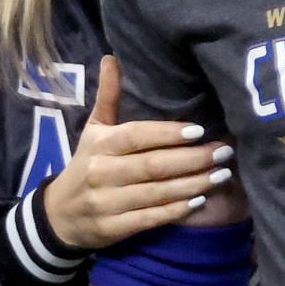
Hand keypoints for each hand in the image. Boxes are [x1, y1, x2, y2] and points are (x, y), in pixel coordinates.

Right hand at [42, 57, 233, 250]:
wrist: (60, 215)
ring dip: (193, 185)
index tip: (199, 131)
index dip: (168, 134)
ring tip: (221, 175)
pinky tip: (200, 201)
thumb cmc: (86, 164)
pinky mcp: (113, 228)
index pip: (136, 136)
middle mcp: (101, 172)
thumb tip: (112, 57)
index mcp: (99, 144)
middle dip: (192, 159)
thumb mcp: (93, 130)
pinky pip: (150, 218)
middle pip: (152, 165)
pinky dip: (176, 210)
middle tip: (224, 152)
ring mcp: (107, 203)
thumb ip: (108, 96)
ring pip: (156, 193)